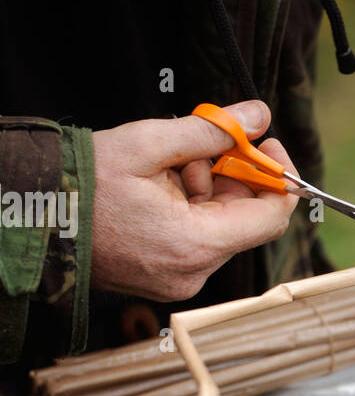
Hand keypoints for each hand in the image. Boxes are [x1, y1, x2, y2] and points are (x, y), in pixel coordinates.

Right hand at [91, 100, 298, 300]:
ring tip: (167, 165)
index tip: (265, 143)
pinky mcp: (166, 277)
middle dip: (233, 175)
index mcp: (195, 245)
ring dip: (208, 187)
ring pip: (222, 225)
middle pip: (247, 219)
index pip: (272, 217)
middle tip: (200, 144)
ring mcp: (180, 279)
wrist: (35, 218)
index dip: (278, 174)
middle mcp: (193, 273)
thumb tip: (257, 116)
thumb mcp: (149, 142)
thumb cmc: (83, 183)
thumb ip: (211, 130)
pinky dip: (191, 206)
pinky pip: (199, 237)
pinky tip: (160, 185)